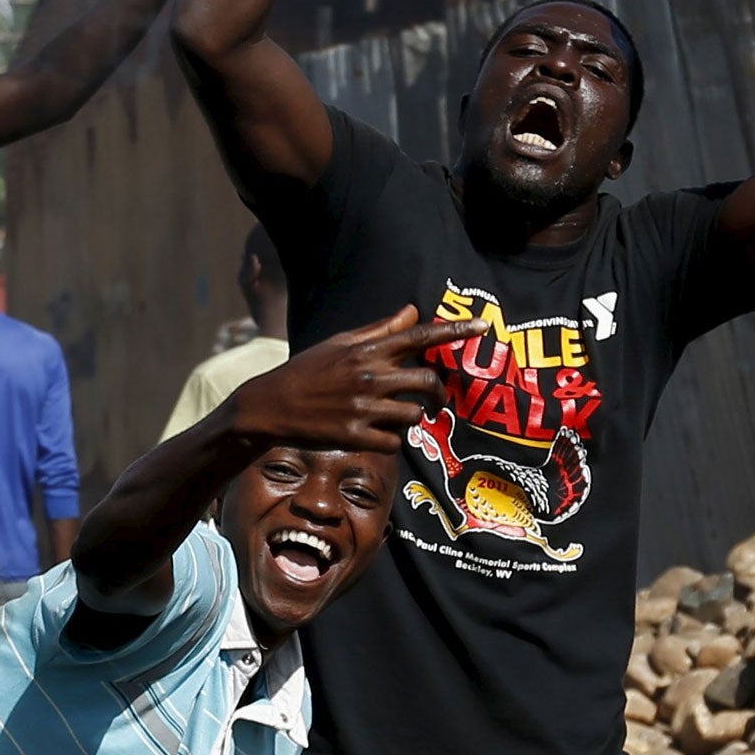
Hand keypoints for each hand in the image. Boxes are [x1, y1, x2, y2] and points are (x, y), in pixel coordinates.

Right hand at [231, 305, 485, 452]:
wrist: (270, 405)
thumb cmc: (307, 370)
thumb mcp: (339, 343)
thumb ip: (379, 330)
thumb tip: (412, 311)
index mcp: (366, 351)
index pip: (419, 337)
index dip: (454, 330)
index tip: (483, 326)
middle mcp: (368, 376)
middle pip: (428, 382)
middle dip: (439, 394)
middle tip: (437, 401)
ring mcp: (362, 407)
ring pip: (414, 415)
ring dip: (412, 418)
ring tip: (396, 417)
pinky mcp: (354, 435)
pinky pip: (394, 442)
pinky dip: (392, 441)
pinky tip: (377, 434)